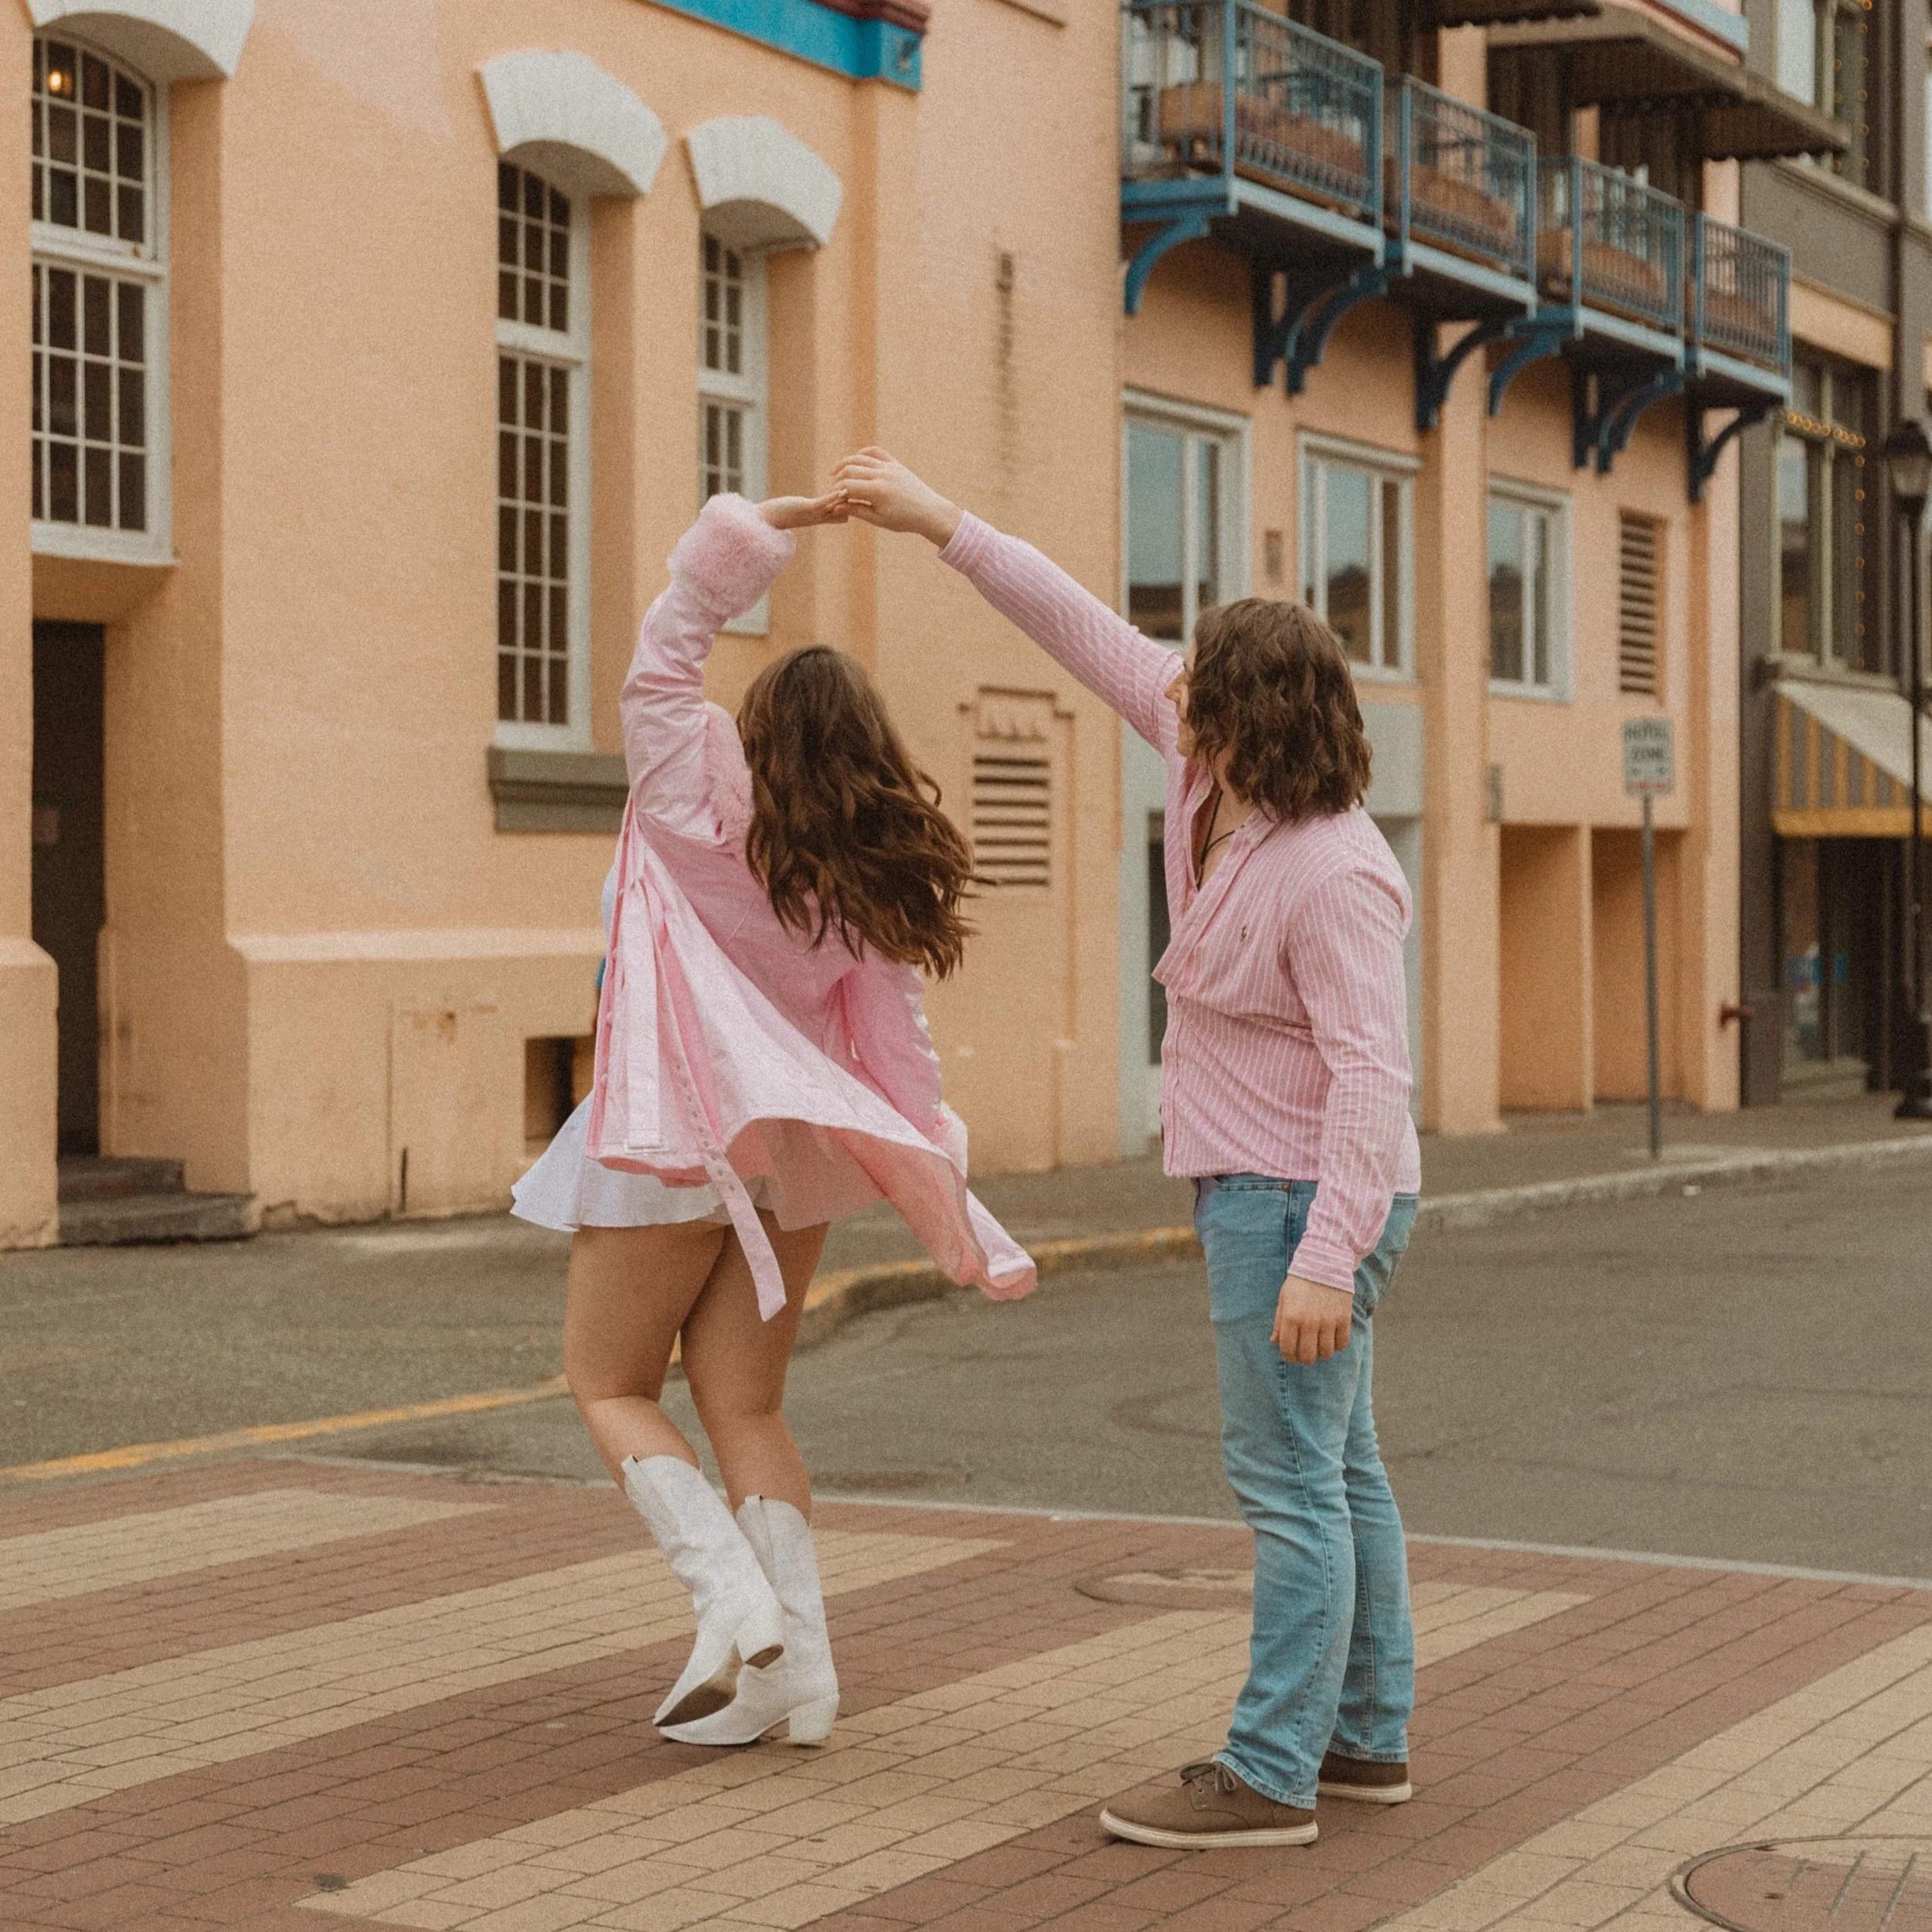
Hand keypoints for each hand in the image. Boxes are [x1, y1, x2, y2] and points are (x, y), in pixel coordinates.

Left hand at [756, 489, 848, 530]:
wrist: (763, 520)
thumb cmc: (778, 514)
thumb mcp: (798, 511)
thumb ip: (808, 508)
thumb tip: (811, 505)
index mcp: (818, 519)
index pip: (843, 516)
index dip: (851, 508)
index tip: (857, 499)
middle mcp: (818, 518)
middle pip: (844, 514)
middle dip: (852, 505)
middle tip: (861, 494)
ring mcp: (813, 514)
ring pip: (837, 508)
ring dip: (846, 499)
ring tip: (857, 489)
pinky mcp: (806, 508)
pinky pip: (824, 503)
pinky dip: (833, 497)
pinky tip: (842, 490)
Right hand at [833, 448, 962, 546]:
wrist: (929, 512)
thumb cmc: (904, 520)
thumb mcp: (878, 519)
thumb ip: (856, 510)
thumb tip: (835, 507)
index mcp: (877, 491)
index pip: (847, 486)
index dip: (835, 492)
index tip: (830, 499)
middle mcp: (883, 475)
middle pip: (850, 469)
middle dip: (838, 479)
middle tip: (833, 489)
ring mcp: (890, 467)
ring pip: (860, 458)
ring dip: (845, 464)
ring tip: (836, 473)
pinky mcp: (895, 464)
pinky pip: (876, 451)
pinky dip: (863, 453)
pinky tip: (855, 460)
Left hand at [1271, 1274, 1353, 1364]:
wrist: (1324, 1262)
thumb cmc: (1300, 1281)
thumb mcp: (1284, 1298)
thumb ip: (1279, 1322)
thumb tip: (1274, 1342)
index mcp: (1291, 1317)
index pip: (1288, 1349)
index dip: (1289, 1357)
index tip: (1292, 1357)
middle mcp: (1309, 1322)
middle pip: (1308, 1356)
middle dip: (1305, 1359)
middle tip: (1306, 1355)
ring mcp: (1328, 1321)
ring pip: (1326, 1353)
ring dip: (1322, 1353)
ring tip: (1319, 1346)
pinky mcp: (1343, 1318)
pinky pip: (1342, 1343)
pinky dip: (1337, 1346)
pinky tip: (1333, 1339)